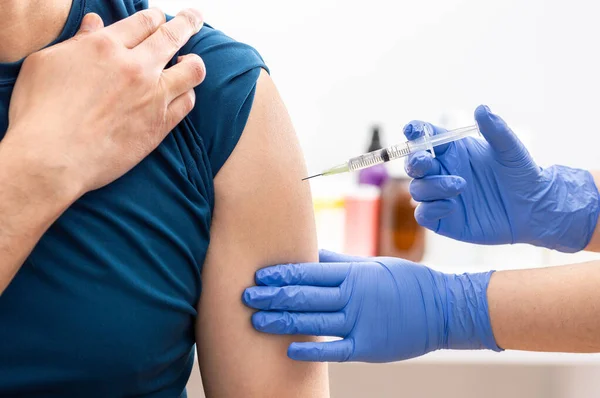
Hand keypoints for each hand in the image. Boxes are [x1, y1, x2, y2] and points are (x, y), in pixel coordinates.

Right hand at [4, 8, 205, 196]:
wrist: (52, 158)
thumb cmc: (40, 110)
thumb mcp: (47, 63)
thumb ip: (77, 41)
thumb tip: (94, 24)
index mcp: (105, 46)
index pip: (144, 21)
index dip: (155, 18)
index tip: (159, 19)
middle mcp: (135, 67)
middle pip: (173, 36)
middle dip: (189, 22)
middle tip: (195, 18)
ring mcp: (152, 97)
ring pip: (192, 70)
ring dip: (193, 61)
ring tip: (189, 61)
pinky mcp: (160, 125)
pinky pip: (188, 102)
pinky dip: (187, 93)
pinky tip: (180, 93)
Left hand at [243, 250, 499, 362]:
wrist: (443, 308)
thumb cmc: (406, 282)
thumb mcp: (374, 265)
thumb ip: (341, 262)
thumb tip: (313, 254)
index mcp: (353, 273)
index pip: (308, 272)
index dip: (280, 274)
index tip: (257, 274)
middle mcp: (353, 296)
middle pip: (304, 295)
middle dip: (271, 296)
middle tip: (245, 296)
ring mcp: (360, 322)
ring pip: (313, 321)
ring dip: (281, 321)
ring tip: (255, 320)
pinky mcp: (368, 347)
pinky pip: (334, 349)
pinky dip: (310, 349)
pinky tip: (288, 349)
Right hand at [404, 105, 598, 252]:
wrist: (532, 209)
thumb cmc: (521, 175)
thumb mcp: (512, 150)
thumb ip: (496, 130)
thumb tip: (481, 108)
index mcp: (453, 150)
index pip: (426, 137)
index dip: (415, 131)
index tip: (412, 130)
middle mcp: (442, 171)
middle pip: (414, 164)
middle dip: (415, 161)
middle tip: (426, 161)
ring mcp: (440, 196)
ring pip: (417, 189)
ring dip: (432, 186)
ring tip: (460, 186)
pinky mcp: (442, 218)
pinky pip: (423, 214)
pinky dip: (430, 209)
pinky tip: (451, 206)